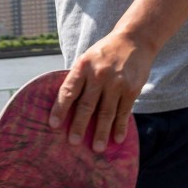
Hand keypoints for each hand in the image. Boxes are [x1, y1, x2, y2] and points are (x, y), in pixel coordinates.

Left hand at [48, 32, 154, 152]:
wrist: (134, 39)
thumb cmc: (104, 53)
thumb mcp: (87, 59)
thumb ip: (79, 79)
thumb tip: (64, 107)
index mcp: (83, 66)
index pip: (68, 91)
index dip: (60, 109)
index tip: (53, 125)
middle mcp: (98, 75)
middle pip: (86, 105)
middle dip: (79, 125)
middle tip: (73, 142)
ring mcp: (116, 83)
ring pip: (106, 112)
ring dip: (101, 132)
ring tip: (97, 148)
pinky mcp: (131, 89)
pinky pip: (124, 112)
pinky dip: (120, 127)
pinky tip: (116, 138)